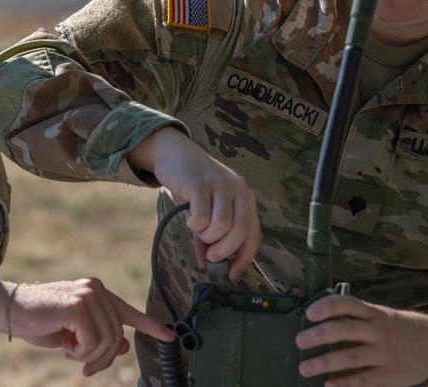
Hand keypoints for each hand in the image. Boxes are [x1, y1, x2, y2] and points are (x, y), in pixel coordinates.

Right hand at [0, 279, 174, 376]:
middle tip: (83, 366)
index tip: (169, 336)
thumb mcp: (73, 335)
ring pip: (109, 340)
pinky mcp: (79, 305)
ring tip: (72, 353)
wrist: (9, 310)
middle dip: (103, 358)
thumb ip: (99, 337)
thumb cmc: (39, 322)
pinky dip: (80, 352)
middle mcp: (96, 289)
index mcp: (96, 293)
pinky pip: (93, 340)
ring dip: (90, 356)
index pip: (128, 311)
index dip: (150, 325)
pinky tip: (66, 345)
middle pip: (118, 335)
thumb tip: (124, 347)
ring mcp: (88, 294)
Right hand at [128, 127, 259, 279]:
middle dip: (224, 250)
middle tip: (210, 256)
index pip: (253, 234)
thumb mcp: (206, 210)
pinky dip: (194, 225)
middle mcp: (238, 189)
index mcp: (245, 197)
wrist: (175, 153)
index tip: (231, 274)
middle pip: (240, 231)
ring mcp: (220, 184)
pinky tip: (189, 218)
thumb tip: (207, 265)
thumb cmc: (193, 185)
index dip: (244, 258)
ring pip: (221, 226)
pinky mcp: (201, 182)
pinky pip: (202, 216)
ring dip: (206, 236)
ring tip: (197, 229)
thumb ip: (208, 236)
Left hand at [295, 293, 427, 385]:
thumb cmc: (397, 329)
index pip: (347, 303)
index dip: (327, 306)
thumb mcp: (379, 316)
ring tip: (305, 368)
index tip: (310, 313)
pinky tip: (329, 384)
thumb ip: (354, 318)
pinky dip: (345, 383)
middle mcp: (378, 330)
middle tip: (300, 341)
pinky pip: (364, 379)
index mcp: (373, 313)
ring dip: (325, 362)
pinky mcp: (391, 375)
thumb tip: (319, 321)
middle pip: (346, 329)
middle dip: (320, 335)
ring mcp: (385, 353)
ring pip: (351, 356)